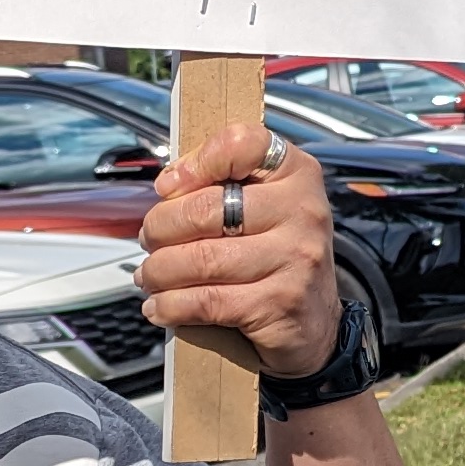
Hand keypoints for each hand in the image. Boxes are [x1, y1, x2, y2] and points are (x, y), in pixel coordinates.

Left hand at [138, 126, 344, 382]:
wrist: (315, 321)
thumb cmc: (277, 255)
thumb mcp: (266, 205)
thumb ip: (222, 183)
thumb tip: (168, 185)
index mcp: (297, 174)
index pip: (243, 144)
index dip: (197, 162)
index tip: (169, 186)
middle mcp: (302, 212)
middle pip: (205, 209)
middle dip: (160, 227)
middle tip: (150, 240)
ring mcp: (295, 259)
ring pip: (199, 259)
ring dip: (159, 271)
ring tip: (150, 275)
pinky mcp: (278, 303)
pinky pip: (205, 301)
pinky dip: (170, 305)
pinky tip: (161, 305)